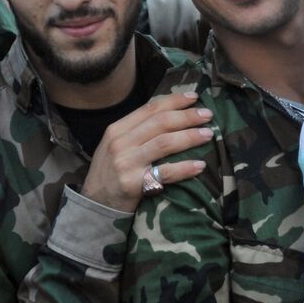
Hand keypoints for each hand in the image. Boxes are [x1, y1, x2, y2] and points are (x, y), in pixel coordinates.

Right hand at [79, 90, 212, 211]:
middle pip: (161, 123)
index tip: (195, 97)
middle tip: (208, 115)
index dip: (174, 101)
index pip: (150, 109)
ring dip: (190, 137)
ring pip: (165, 143)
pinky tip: (200, 165)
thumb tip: (171, 115)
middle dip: (187, 116)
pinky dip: (184, 168)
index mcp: (117, 129)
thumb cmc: (111, 173)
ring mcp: (126, 163)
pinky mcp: (133, 183)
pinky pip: (165, 172)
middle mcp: (120, 143)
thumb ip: (137, 131)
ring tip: (209, 135)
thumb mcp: (116, 146)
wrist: (94, 205)